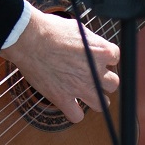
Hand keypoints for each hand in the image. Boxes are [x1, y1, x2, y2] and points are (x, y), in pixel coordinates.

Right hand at [0, 9, 119, 123]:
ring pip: (102, 104)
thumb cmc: (50, 29)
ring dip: (97, 99)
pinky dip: (74, 112)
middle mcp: (95, 72)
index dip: (105, 57)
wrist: (28, 39)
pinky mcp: (63, 98)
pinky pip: (77, 116)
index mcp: (101, 51)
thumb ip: (90, 42)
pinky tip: (69, 104)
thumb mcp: (77, 28)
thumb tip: (92, 47)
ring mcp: (80, 87)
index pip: (115, 58)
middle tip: (92, 75)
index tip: (95, 57)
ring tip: (87, 93)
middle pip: (113, 83)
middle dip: (104, 80)